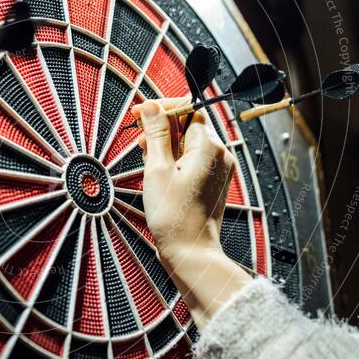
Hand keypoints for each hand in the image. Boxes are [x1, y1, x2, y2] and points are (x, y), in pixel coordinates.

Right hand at [133, 100, 250, 327]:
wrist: (190, 252)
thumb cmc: (174, 217)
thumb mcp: (157, 170)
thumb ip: (156, 134)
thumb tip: (151, 106)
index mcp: (208, 146)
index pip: (186, 109)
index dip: (161, 109)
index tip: (139, 113)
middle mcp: (219, 155)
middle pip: (188, 126)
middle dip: (162, 128)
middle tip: (139, 139)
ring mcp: (218, 170)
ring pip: (189, 144)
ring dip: (166, 145)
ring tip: (146, 158)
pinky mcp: (213, 183)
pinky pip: (193, 161)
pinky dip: (175, 160)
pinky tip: (158, 170)